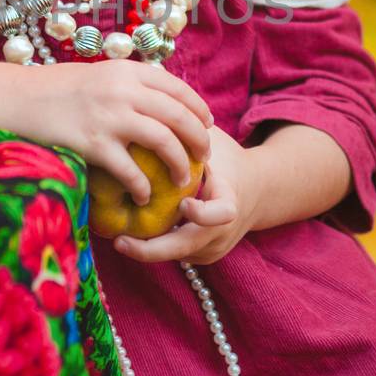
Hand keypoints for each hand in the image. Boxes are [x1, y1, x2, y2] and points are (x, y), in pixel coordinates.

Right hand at [15, 59, 213, 199]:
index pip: (177, 88)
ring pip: (164, 142)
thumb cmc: (52, 90)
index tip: (207, 124)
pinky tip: (144, 197)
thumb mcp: (97, 75)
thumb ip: (126, 84)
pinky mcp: (94, 144)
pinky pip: (131, 170)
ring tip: (182, 180)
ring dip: (180, 164)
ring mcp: (110, 117)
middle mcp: (124, 90)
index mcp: (126, 70)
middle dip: (198, 139)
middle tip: (204, 157)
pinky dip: (143, 187)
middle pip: (179, 116)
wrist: (15, 99)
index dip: (198, 108)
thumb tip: (156, 100)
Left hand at [112, 126, 262, 265]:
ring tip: (118, 239)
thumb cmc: (228, 160)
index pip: (221, 214)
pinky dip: (156, 247)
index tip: (183, 204)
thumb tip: (148, 119)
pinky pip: (177, 254)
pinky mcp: (204, 256)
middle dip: (152, 249)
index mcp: (230, 202)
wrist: (257, 190)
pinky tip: (132, 238)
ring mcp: (214, 248)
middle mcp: (223, 232)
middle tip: (120, 242)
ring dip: (148, 249)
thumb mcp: (215, 147)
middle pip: (187, 248)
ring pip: (177, 254)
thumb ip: (188, 139)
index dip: (202, 214)